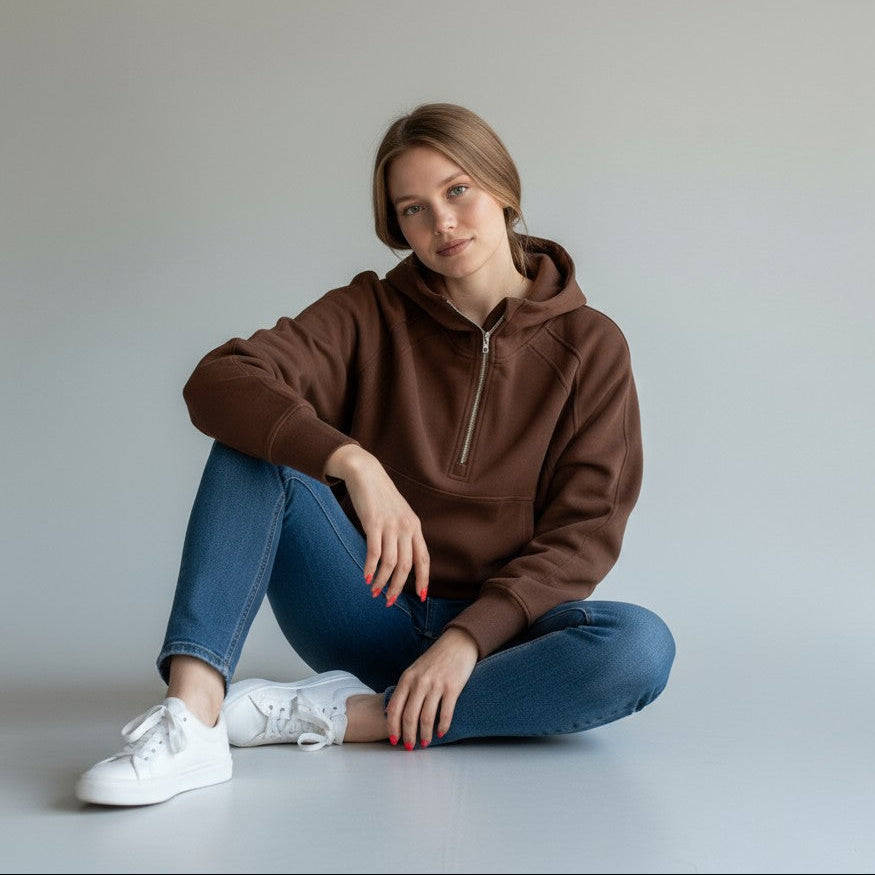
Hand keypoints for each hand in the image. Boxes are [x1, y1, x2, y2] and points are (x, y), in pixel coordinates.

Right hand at [325, 444, 429, 603]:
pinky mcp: (373, 523)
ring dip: (382, 581)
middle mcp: (406, 527)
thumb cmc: (381, 496)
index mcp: (415, 526)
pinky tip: (366, 577)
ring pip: (390, 563)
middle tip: (389, 601)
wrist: (367, 473)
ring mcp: (390, 525)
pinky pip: (374, 552)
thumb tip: (402, 559)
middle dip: (399, 587)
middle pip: (406, 566)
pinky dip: (370, 568)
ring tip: (375, 592)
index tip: (422, 597)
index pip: (423, 559)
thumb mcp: (400, 514)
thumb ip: (403, 533)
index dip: (424, 579)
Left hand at [385, 627, 477, 748]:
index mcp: (407, 678)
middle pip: (409, 716)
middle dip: (408, 735)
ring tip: (425, 742)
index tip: (394, 740)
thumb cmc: (435, 659)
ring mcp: (436, 685)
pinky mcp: (452, 687)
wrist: (457, 643)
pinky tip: (441, 733)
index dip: (393, 727)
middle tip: (410, 747)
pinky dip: (442, 726)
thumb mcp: (414, 670)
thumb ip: (404, 689)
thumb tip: (391, 712)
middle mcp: (419, 682)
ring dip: (425, 734)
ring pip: (426, 718)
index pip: (395, 708)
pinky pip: (445, 713)